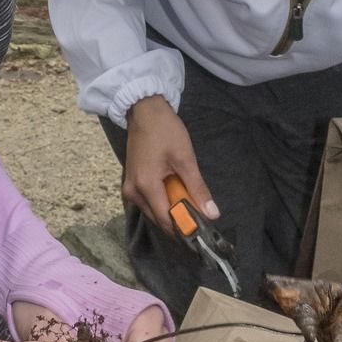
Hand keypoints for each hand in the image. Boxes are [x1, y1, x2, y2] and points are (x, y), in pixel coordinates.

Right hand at [123, 95, 216, 231]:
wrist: (144, 110)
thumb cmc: (165, 130)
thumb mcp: (185, 159)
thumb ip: (197, 188)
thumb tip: (212, 214)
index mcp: (146, 186)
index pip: (167, 220)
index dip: (185, 228)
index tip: (203, 230)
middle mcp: (133, 192)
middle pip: (159, 219)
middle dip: (180, 220)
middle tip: (200, 213)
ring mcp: (129, 188)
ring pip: (153, 212)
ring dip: (171, 210)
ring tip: (189, 199)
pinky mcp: (131, 183)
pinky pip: (148, 202)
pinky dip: (163, 201)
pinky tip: (176, 191)